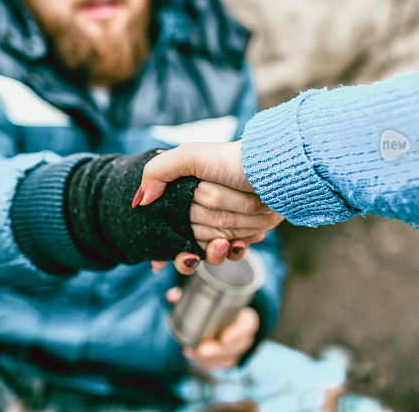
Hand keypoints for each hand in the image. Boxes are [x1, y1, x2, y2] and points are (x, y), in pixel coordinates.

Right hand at [140, 146, 281, 273]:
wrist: (277, 171)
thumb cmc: (233, 160)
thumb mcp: (191, 156)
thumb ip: (157, 172)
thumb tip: (141, 200)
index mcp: (185, 191)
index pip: (165, 225)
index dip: (161, 247)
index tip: (157, 263)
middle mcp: (202, 206)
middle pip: (188, 240)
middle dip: (197, 243)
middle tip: (212, 236)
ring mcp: (225, 220)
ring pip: (210, 250)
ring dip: (218, 249)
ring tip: (225, 242)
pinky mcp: (245, 229)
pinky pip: (233, 251)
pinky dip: (237, 249)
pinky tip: (242, 243)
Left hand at [166, 287, 258, 369]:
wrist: (231, 319)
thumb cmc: (220, 307)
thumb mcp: (210, 299)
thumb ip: (191, 296)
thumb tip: (171, 295)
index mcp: (246, 318)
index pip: (247, 325)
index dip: (237, 333)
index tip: (223, 337)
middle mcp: (245, 336)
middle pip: (236, 347)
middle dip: (217, 350)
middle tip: (201, 349)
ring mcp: (239, 350)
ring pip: (228, 359)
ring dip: (209, 358)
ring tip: (191, 352)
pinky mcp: (230, 359)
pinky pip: (221, 365)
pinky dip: (207, 363)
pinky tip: (193, 357)